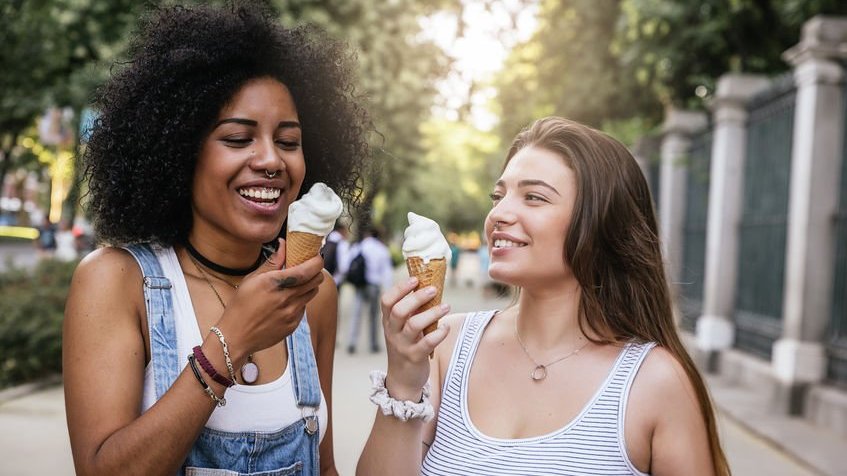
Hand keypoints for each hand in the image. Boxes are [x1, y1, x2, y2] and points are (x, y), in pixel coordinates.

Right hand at [217, 238, 323, 357]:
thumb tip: (283, 244)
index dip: (317, 261)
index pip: (309, 269)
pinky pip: (303, 308)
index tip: (316, 256)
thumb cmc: (240, 306)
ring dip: (308, 286)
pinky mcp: (293, 324)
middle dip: (315, 271)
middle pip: (316, 280)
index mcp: (276, 284)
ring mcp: (292, 313)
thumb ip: (272, 261)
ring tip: (295, 284)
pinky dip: (300, 301)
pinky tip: (286, 302)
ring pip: (312, 293)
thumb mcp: (252, 279)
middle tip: (307, 268)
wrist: (236, 337)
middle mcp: (287, 298)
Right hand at [380, 277, 449, 400]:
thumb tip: (429, 287)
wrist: (403, 379)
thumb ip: (411, 311)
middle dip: (417, 298)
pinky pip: (427, 343)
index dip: (399, 288)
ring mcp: (402, 345)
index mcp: (388, 321)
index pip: (386, 301)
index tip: (415, 279)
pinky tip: (446, 328)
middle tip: (433, 289)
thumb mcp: (402, 328)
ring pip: (413, 325)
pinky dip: (439, 333)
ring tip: (446, 306)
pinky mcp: (415, 357)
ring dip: (432, 313)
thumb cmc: (407, 346)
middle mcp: (392, 332)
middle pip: (399, 311)